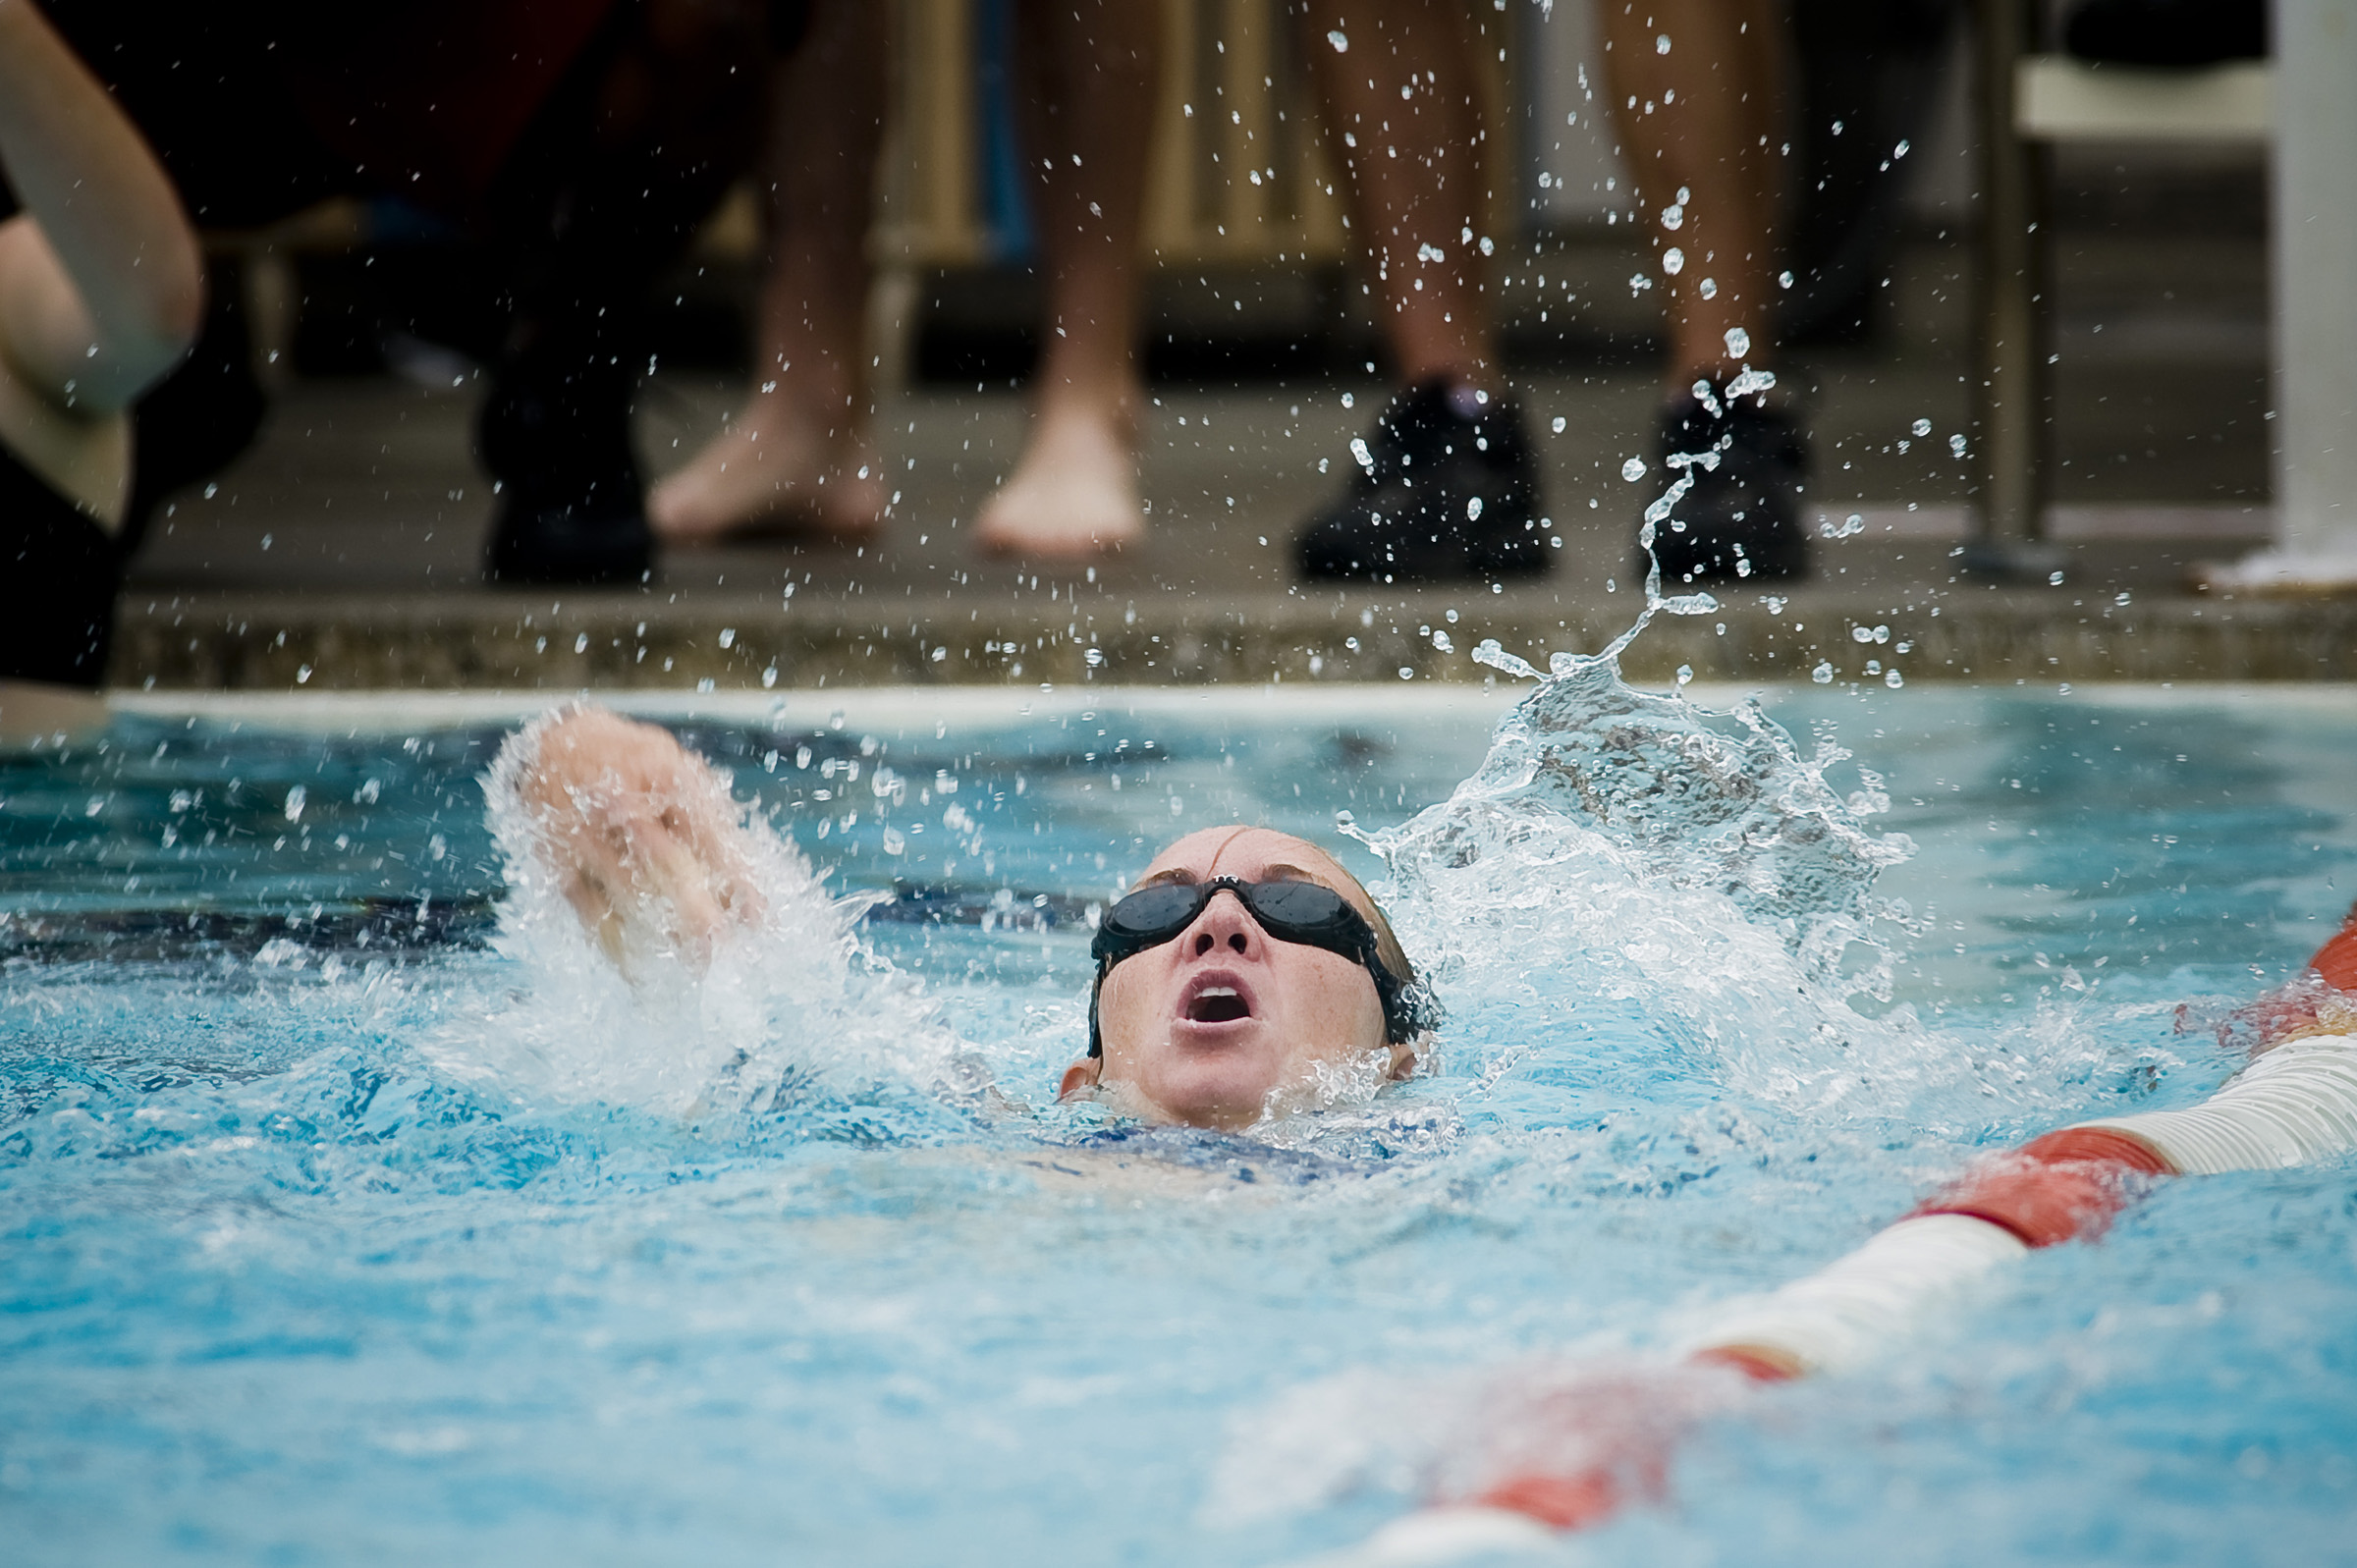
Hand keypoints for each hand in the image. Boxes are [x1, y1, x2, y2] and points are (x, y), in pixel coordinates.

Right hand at [508, 707, 763, 970]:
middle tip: (720, 951)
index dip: (737, 881)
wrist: (552, 746)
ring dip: (661, 937)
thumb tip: (749, 881)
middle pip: (665, 865)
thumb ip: (712, 822)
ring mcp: (585, 835)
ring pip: (626, 895)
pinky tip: (643, 974)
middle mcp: (622, 804)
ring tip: (694, 969)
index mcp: (665, 775)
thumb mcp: (678, 773)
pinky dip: (618, 948)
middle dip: (696, 914)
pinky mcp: (557, 865)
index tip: (760, 921)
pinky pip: (589, 912)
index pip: (709, 836)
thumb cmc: (634, 765)